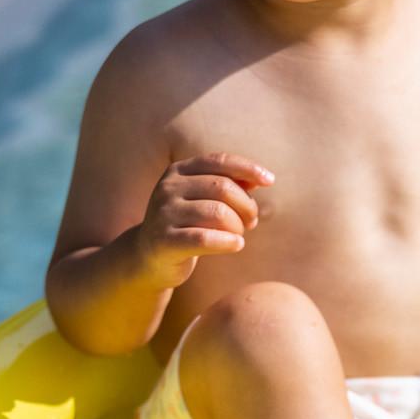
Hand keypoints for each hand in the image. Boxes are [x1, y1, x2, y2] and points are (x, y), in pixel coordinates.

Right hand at [135, 153, 273, 288]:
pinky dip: (228, 242)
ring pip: (218, 213)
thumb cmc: (187, 225)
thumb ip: (229, 186)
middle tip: (252, 222)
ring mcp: (164, 213)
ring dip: (238, 226)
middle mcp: (168, 188)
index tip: (269, 180)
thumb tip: (260, 178)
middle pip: (223, 187)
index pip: (219, 161)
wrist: (149, 257)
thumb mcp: (204, 200)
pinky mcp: (165, 240)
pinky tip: (236, 244)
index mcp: (179, 171)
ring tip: (239, 234)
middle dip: (246, 205)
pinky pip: (205, 239)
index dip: (247, 168)